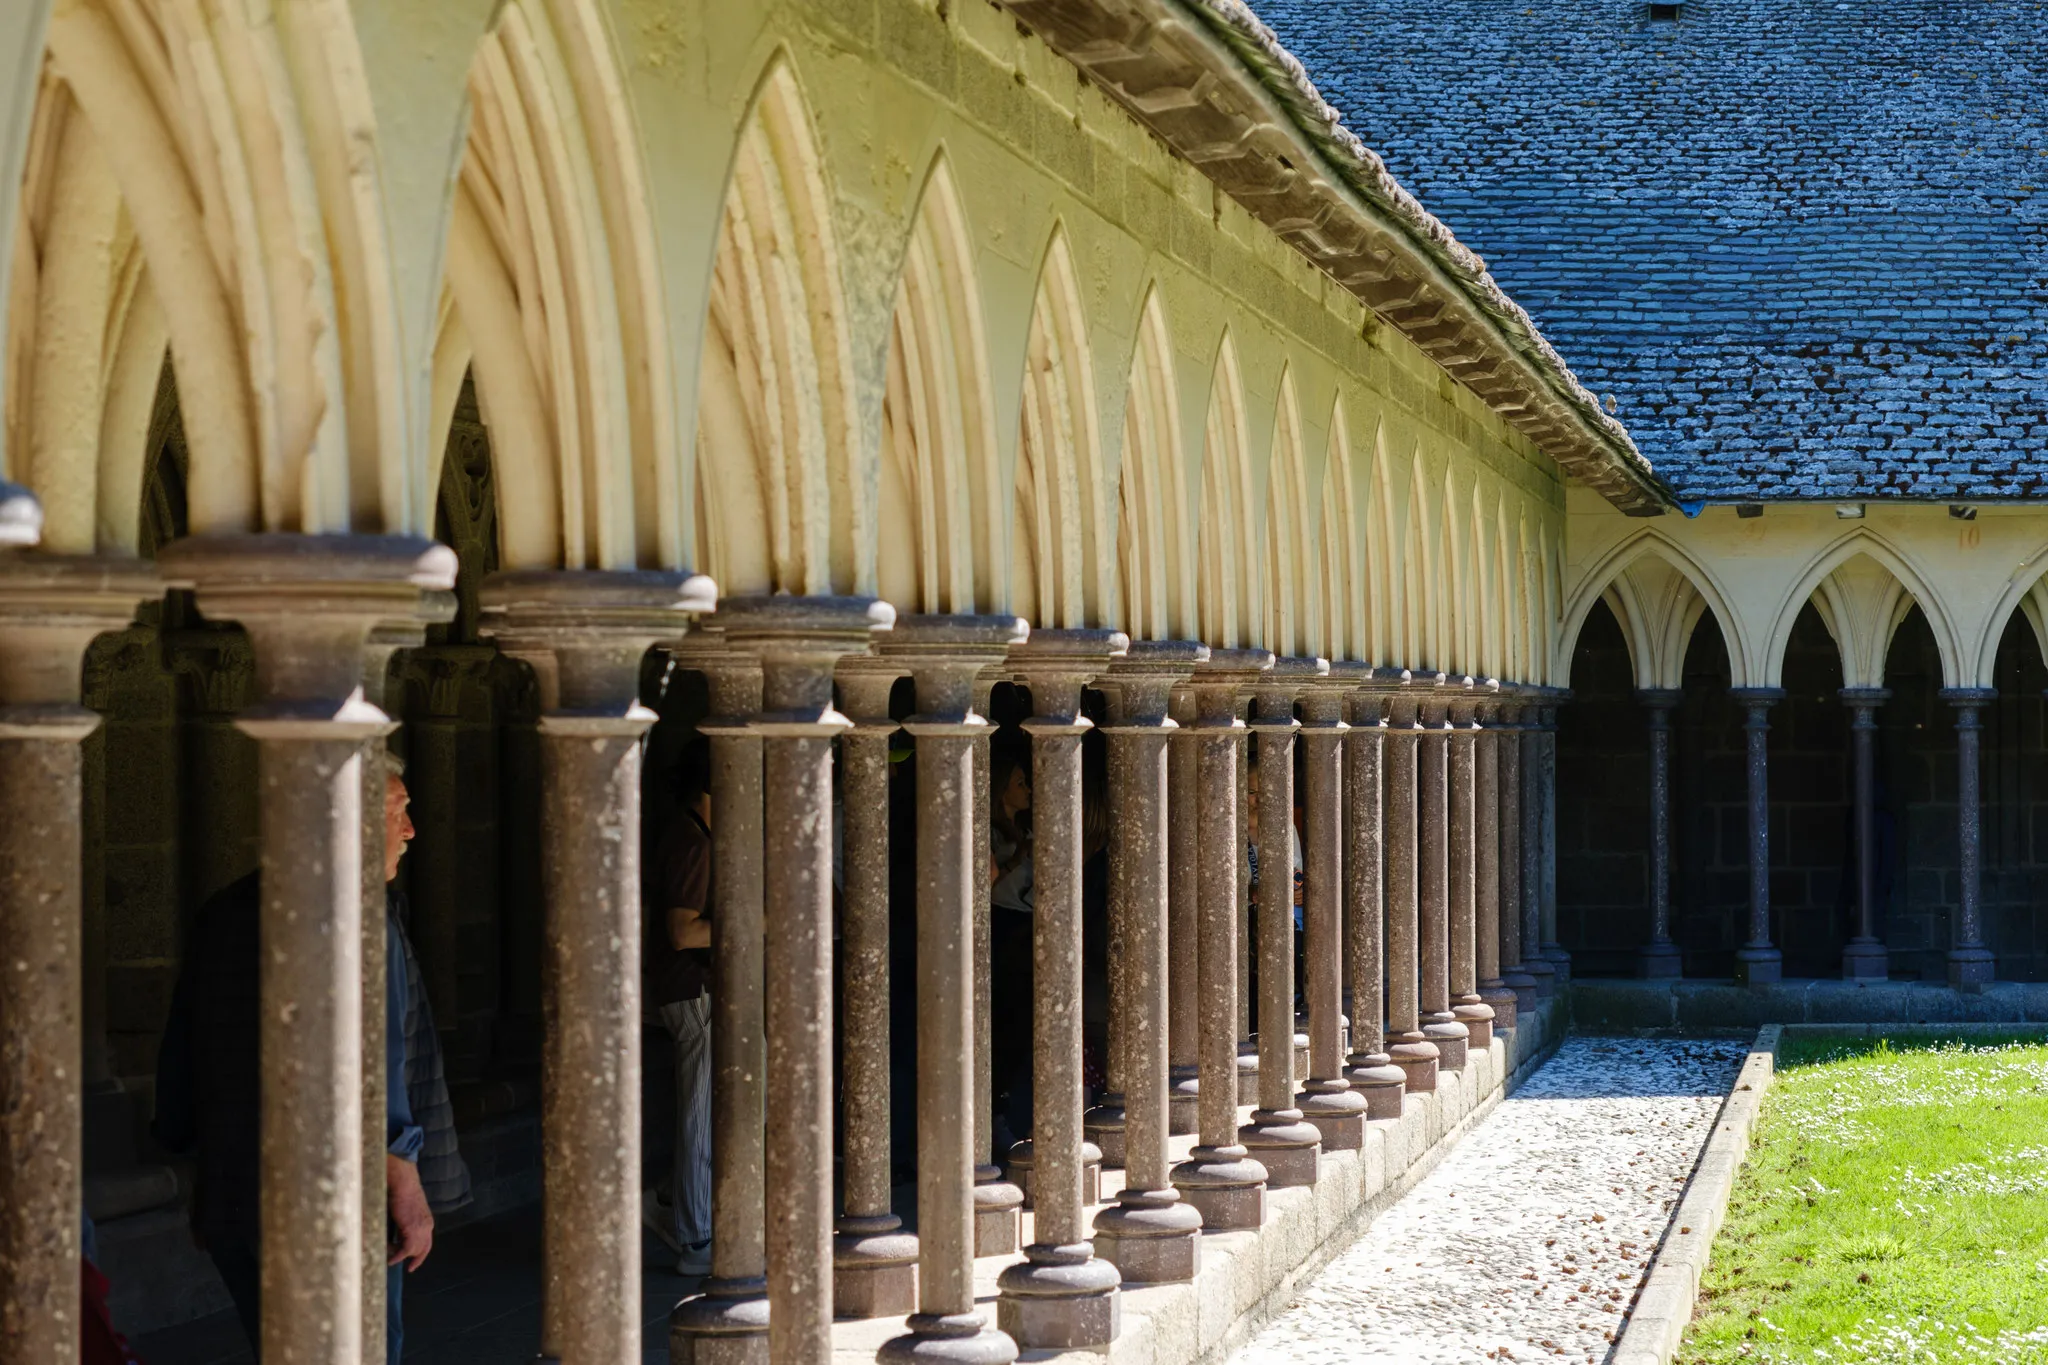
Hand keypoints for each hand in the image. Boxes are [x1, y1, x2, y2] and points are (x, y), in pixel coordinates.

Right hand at [387, 1154, 433, 1270]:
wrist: (404, 1184)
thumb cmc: (402, 1193)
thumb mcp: (408, 1211)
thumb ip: (407, 1223)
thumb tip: (398, 1233)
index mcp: (427, 1222)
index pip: (427, 1243)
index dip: (421, 1255)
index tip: (413, 1265)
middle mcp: (427, 1227)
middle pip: (422, 1249)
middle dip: (413, 1259)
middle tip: (403, 1266)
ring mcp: (421, 1229)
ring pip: (413, 1251)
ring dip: (400, 1255)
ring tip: (388, 1253)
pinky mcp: (412, 1230)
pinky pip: (405, 1250)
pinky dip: (397, 1256)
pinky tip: (390, 1259)